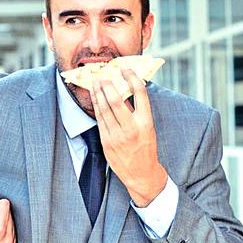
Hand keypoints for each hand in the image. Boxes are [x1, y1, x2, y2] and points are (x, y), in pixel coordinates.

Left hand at [89, 68, 167, 206]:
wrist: (141, 173)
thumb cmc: (146, 147)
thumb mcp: (148, 128)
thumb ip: (137, 111)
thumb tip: (125, 89)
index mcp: (145, 123)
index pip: (140, 95)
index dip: (132, 78)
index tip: (126, 69)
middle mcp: (131, 129)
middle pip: (116, 100)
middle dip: (108, 85)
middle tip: (103, 75)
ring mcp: (117, 136)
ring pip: (104, 109)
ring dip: (98, 94)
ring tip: (95, 82)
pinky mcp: (106, 142)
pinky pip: (99, 120)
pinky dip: (96, 107)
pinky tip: (95, 98)